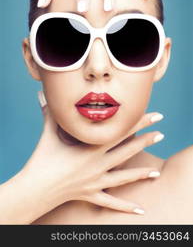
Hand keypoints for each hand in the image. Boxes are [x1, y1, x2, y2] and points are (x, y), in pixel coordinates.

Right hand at [23, 91, 163, 214]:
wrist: (34, 188)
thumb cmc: (41, 159)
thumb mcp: (48, 135)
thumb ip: (49, 114)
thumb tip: (41, 95)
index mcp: (89, 149)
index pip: (119, 132)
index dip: (136, 122)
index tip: (152, 116)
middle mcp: (97, 165)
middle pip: (126, 151)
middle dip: (145, 141)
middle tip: (161, 134)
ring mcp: (95, 182)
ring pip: (123, 177)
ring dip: (141, 174)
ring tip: (157, 172)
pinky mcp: (91, 194)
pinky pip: (110, 202)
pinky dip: (125, 207)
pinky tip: (140, 210)